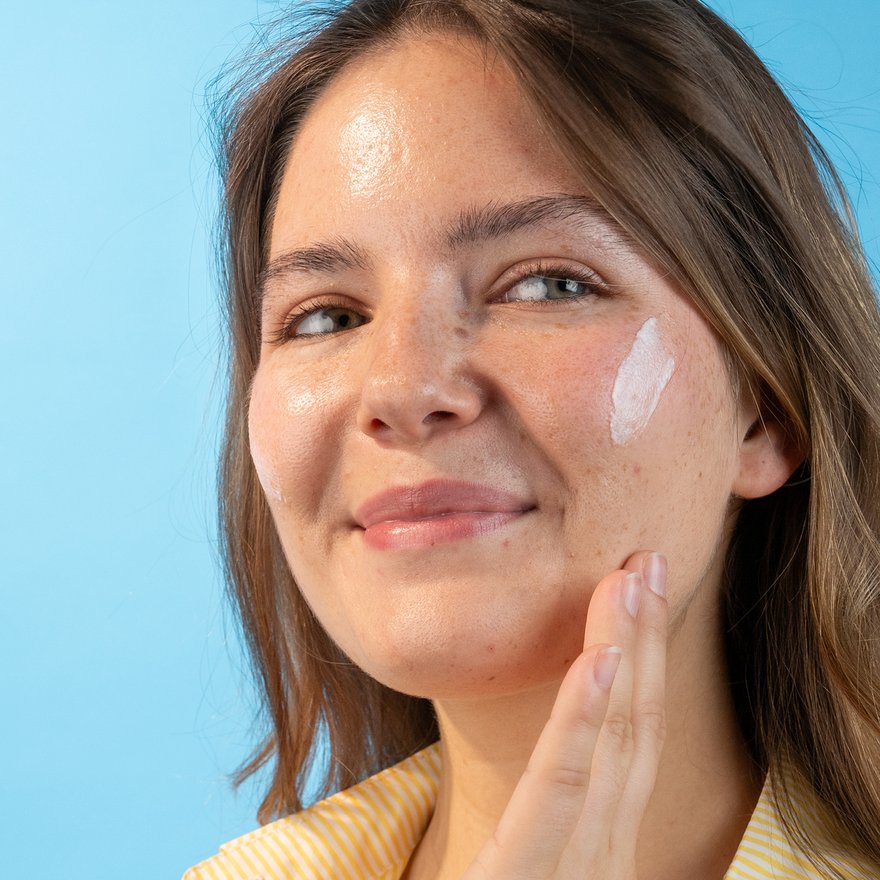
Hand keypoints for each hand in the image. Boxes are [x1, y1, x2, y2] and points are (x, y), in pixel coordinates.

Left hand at [461, 552, 667, 879]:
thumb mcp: (532, 871)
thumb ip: (545, 826)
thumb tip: (551, 763)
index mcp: (600, 845)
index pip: (633, 741)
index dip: (645, 662)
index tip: (643, 592)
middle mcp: (604, 850)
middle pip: (636, 726)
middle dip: (647, 637)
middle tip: (652, 559)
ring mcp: (581, 866)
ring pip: (614, 740)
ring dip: (626, 649)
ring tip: (632, 579)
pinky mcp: (529, 875)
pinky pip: (560, 785)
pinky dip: (584, 717)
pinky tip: (599, 658)